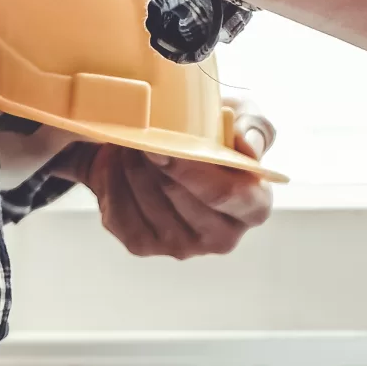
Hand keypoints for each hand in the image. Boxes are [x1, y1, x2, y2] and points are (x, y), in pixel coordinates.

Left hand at [76, 111, 275, 258]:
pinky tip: (118, 161)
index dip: (192, 168)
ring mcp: (180, 246)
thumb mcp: (244, 119)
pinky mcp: (142, 245)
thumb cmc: (216, 136)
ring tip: (132, 140)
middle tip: (142, 130)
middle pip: (176, 193)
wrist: (174, 151)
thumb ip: (254, 128)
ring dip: (130, 163)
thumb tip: (247, 145)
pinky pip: (118, 210)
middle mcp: (220, 237)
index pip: (225, 194)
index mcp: (253, 208)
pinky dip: (112, 179)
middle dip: (153, 157)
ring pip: (143, 198)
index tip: (164, 144)